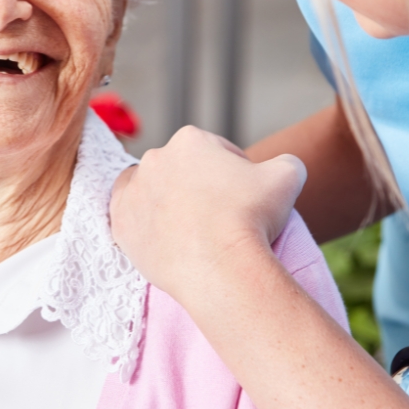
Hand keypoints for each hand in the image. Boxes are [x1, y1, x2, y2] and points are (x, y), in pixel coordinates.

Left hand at [110, 125, 306, 305]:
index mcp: (190, 139)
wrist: (221, 268)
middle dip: (198, 187)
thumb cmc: (252, 219)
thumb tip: (284, 167)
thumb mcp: (288, 177)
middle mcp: (155, 157)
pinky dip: (145, 225)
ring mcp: (133, 191)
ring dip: (168, 203)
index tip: (242, 196)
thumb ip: (287, 162)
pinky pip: (131, 218)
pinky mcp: (120, 223)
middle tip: (219, 216)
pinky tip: (166, 237)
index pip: (215, 152)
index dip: (234, 173)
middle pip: (182, 171)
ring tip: (191, 229)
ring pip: (153, 192)